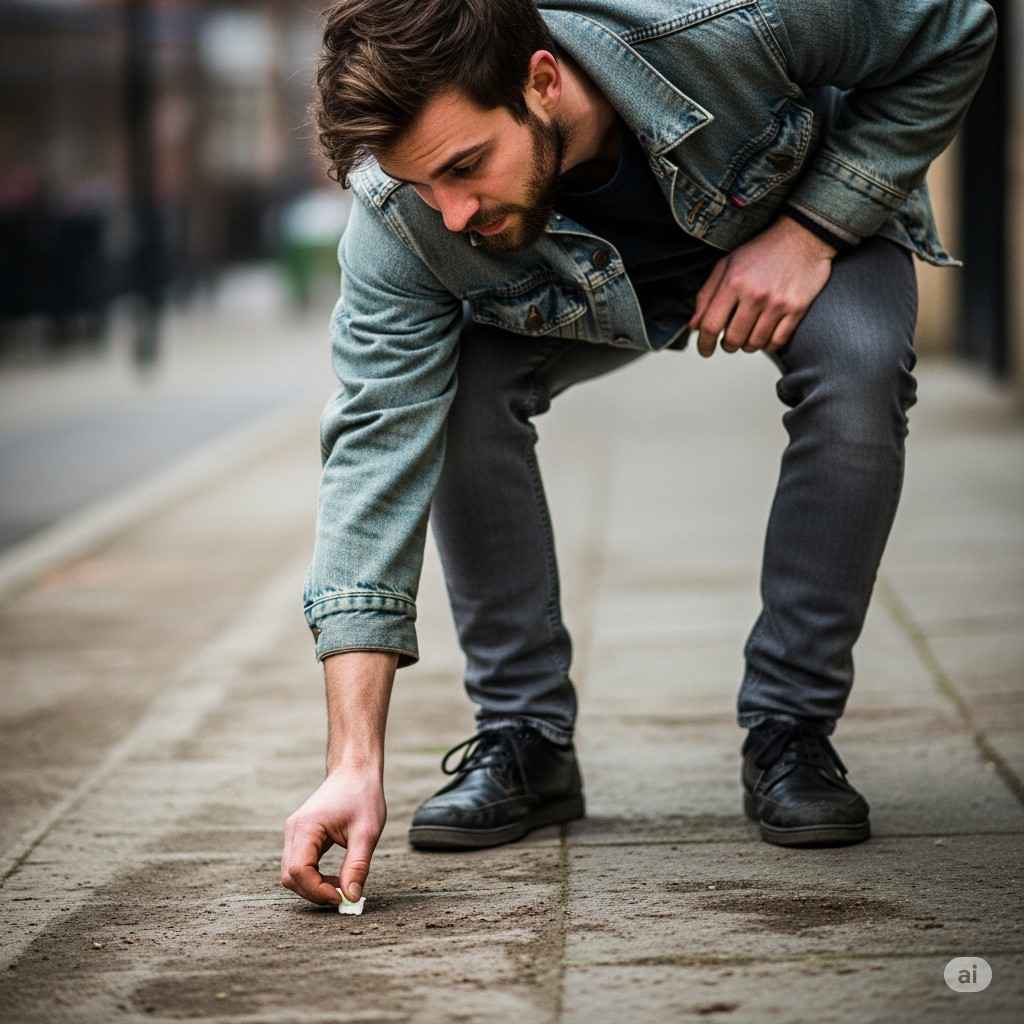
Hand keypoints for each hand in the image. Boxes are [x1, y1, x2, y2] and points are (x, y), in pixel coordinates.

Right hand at [281, 768, 386, 906]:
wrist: (355, 771)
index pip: (299, 871)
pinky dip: (314, 877)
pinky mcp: (300, 836)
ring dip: (314, 886)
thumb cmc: (362, 795)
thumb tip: (352, 898)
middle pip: (290, 876)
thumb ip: (357, 866)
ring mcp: (294, 833)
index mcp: (306, 827)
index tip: (341, 898)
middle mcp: (294, 830)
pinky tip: (336, 878)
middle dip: (314, 892)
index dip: (317, 890)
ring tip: (342, 885)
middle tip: (342, 897)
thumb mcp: (367, 832)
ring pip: (292, 873)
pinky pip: (299, 864)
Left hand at [689, 215, 836, 357]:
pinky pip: (777, 342)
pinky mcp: (797, 309)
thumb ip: (706, 295)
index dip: (704, 344)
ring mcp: (777, 303)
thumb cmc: (761, 251)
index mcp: (733, 282)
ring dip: (747, 346)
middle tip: (729, 340)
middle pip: (733, 340)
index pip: (710, 325)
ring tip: (747, 335)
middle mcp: (755, 294)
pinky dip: (768, 345)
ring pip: (755, 344)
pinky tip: (765, 336)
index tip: (705, 350)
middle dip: (727, 345)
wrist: (802, 236)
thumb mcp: (726, 265)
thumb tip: (694, 326)